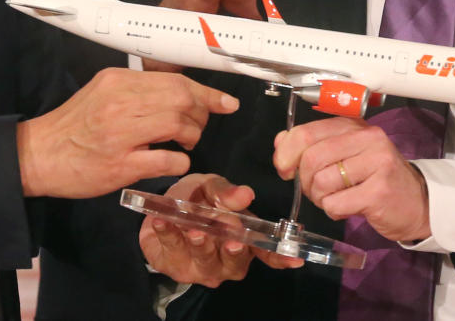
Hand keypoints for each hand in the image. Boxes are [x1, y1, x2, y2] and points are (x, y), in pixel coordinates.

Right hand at [16, 69, 238, 197]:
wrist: (39, 154)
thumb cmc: (75, 125)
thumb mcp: (102, 92)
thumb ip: (136, 90)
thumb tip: (181, 93)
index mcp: (118, 80)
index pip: (174, 80)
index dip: (206, 93)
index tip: (227, 102)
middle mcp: (120, 101)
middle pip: (181, 99)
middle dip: (201, 114)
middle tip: (197, 126)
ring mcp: (120, 134)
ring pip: (178, 125)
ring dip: (192, 136)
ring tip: (184, 143)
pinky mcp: (120, 165)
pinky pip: (167, 160)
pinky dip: (179, 161)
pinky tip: (172, 160)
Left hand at [140, 174, 302, 284]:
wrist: (160, 209)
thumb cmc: (196, 198)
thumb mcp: (211, 187)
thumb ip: (226, 191)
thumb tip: (245, 194)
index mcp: (242, 239)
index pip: (265, 252)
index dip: (279, 256)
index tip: (294, 258)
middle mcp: (226, 259)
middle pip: (235, 260)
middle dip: (234, 248)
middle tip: (232, 236)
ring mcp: (200, 267)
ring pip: (205, 260)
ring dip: (201, 244)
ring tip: (195, 229)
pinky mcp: (174, 266)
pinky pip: (171, 250)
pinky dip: (167, 234)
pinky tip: (161, 221)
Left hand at [273, 117, 430, 242]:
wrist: (418, 202)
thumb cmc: (377, 177)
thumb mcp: (345, 153)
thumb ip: (313, 144)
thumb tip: (281, 142)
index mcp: (353, 125)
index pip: (307, 132)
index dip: (287, 152)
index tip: (284, 168)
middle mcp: (366, 138)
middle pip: (312, 158)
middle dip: (304, 180)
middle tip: (312, 190)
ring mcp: (376, 164)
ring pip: (322, 181)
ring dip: (319, 198)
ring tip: (332, 199)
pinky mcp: (380, 191)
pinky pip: (336, 203)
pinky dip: (333, 210)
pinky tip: (345, 208)